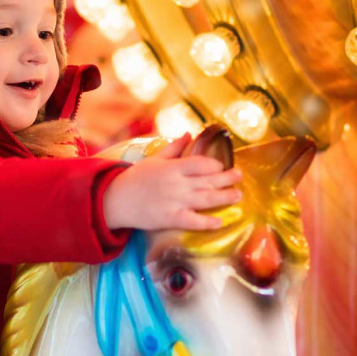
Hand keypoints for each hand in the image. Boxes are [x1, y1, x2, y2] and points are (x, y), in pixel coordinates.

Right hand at [102, 134, 243, 231]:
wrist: (116, 200)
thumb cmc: (135, 178)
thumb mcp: (154, 158)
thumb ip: (174, 148)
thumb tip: (189, 134)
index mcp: (173, 167)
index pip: (201, 163)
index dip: (215, 164)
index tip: (222, 166)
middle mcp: (178, 183)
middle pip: (208, 180)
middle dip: (227, 178)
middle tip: (240, 177)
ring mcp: (175, 201)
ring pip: (206, 199)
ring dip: (225, 197)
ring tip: (238, 195)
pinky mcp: (171, 218)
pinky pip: (193, 221)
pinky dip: (207, 222)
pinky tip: (220, 222)